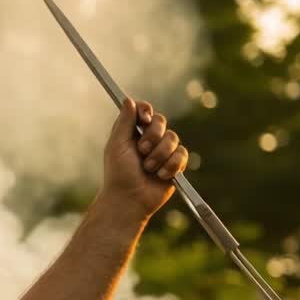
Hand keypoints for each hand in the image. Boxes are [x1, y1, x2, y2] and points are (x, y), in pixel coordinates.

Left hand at [101, 97, 187, 219]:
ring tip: (148, 168)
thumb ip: (123, 123)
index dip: (146, 112)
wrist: (130, 199)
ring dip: (160, 154)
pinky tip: (161, 176)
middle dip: (153, 135)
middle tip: (141, 150)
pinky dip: (170, 165)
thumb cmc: (118, 174)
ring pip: (173, 138)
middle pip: (161, 121)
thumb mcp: (117, 146)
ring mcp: (163, 151)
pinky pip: (182, 154)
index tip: (143, 119)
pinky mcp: (175, 164)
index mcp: (132, 132)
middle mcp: (148, 139)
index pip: (144, 111)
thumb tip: (128, 100)